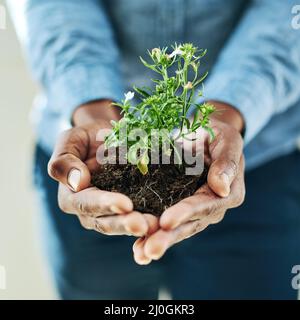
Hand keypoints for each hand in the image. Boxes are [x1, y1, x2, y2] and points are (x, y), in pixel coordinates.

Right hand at [48, 100, 158, 237]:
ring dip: (140, 226)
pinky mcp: (130, 208)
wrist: (105, 137)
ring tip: (157, 226)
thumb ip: (64, 161)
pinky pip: (139, 216)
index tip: (125, 204)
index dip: (105, 204)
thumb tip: (77, 182)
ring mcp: (111, 212)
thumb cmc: (85, 138)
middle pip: (106, 221)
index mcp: (72, 196)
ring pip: (124, 224)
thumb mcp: (70, 141)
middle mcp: (90, 210)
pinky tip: (164, 222)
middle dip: (125, 224)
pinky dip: (150, 220)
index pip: (87, 203)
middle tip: (144, 225)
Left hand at [133, 102, 245, 263]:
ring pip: (177, 229)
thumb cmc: (218, 135)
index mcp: (226, 193)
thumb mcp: (227, 140)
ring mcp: (194, 211)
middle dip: (169, 237)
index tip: (166, 222)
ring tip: (140, 255)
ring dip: (158, 241)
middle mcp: (211, 208)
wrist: (205, 137)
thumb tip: (221, 188)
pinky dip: (152, 235)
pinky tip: (137, 249)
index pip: (205, 205)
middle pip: (189, 225)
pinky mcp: (179, 208)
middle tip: (149, 251)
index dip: (186, 213)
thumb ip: (227, 162)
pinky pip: (166, 224)